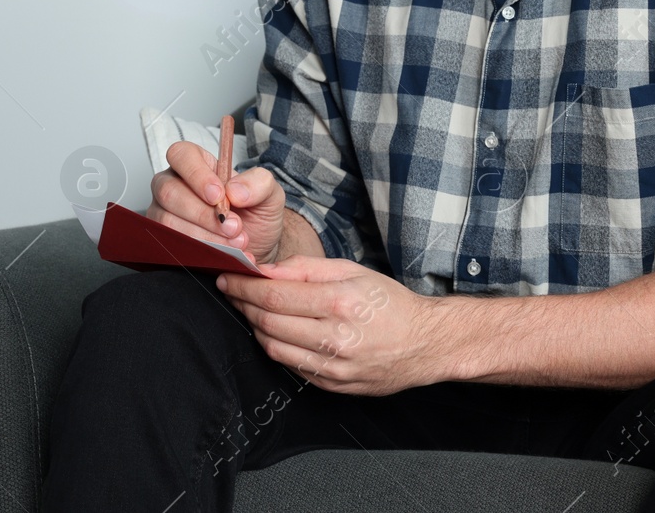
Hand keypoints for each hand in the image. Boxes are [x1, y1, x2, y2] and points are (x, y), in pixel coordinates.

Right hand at [145, 139, 287, 264]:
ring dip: (204, 236)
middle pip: (169, 192)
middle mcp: (174, 184)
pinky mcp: (165, 239)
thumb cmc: (256, 215)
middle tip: (234, 226)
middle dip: (203, 214)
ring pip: (168, 221)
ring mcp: (165, 212)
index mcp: (197, 163)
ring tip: (235, 242)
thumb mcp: (270, 194)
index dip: (196, 175)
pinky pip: (171, 245)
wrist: (256, 248)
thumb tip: (234, 190)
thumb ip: (259, 183)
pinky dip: (200, 252)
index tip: (219, 196)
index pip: (181, 155)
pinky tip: (224, 255)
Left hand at [215, 255, 447, 395]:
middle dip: (242, 303)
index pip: (274, 295)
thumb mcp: (352, 271)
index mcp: (340, 303)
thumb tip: (266, 269)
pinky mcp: (332, 386)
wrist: (425, 344)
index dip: (244, 286)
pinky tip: (275, 331)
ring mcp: (333, 367)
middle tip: (232, 290)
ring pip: (273, 347)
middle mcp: (335, 338)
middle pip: (268, 321)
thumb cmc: (389, 303)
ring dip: (255, 326)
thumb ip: (306, 268)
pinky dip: (275, 346)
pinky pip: (290, 366)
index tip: (229, 276)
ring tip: (251, 309)